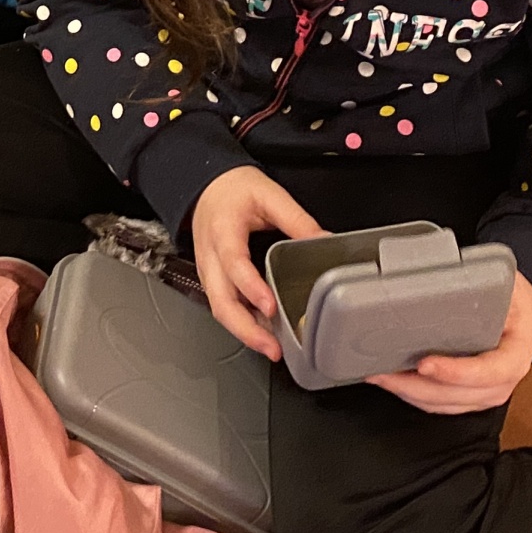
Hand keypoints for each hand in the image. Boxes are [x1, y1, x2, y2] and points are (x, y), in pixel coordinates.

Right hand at [190, 167, 323, 359]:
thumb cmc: (233, 189)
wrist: (207, 185)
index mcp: (223, 230)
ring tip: (271, 347)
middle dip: (245, 329)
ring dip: (244, 331)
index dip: (251, 288)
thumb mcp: (269, 194)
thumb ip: (297, 220)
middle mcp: (210, 256)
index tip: (270, 306)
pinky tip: (262, 331)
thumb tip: (325, 241)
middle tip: (272, 346)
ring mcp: (208, 270)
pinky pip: (223, 305)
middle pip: (220, 301)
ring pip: (219, 308)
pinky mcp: (213, 278)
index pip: (234, 264)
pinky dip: (241, 322)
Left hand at [365, 271, 531, 414]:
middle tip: (385, 372)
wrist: (524, 319)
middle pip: (458, 395)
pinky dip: (415, 397)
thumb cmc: (514, 302)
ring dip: (409, 394)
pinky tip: (394, 382)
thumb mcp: (507, 287)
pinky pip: (441, 405)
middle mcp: (503, 382)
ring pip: (445, 404)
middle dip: (417, 387)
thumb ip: (481, 285)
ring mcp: (486, 394)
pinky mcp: (470, 398)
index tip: (425, 364)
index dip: (456, 372)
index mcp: (516, 355)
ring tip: (380, 376)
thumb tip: (439, 270)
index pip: (489, 372)